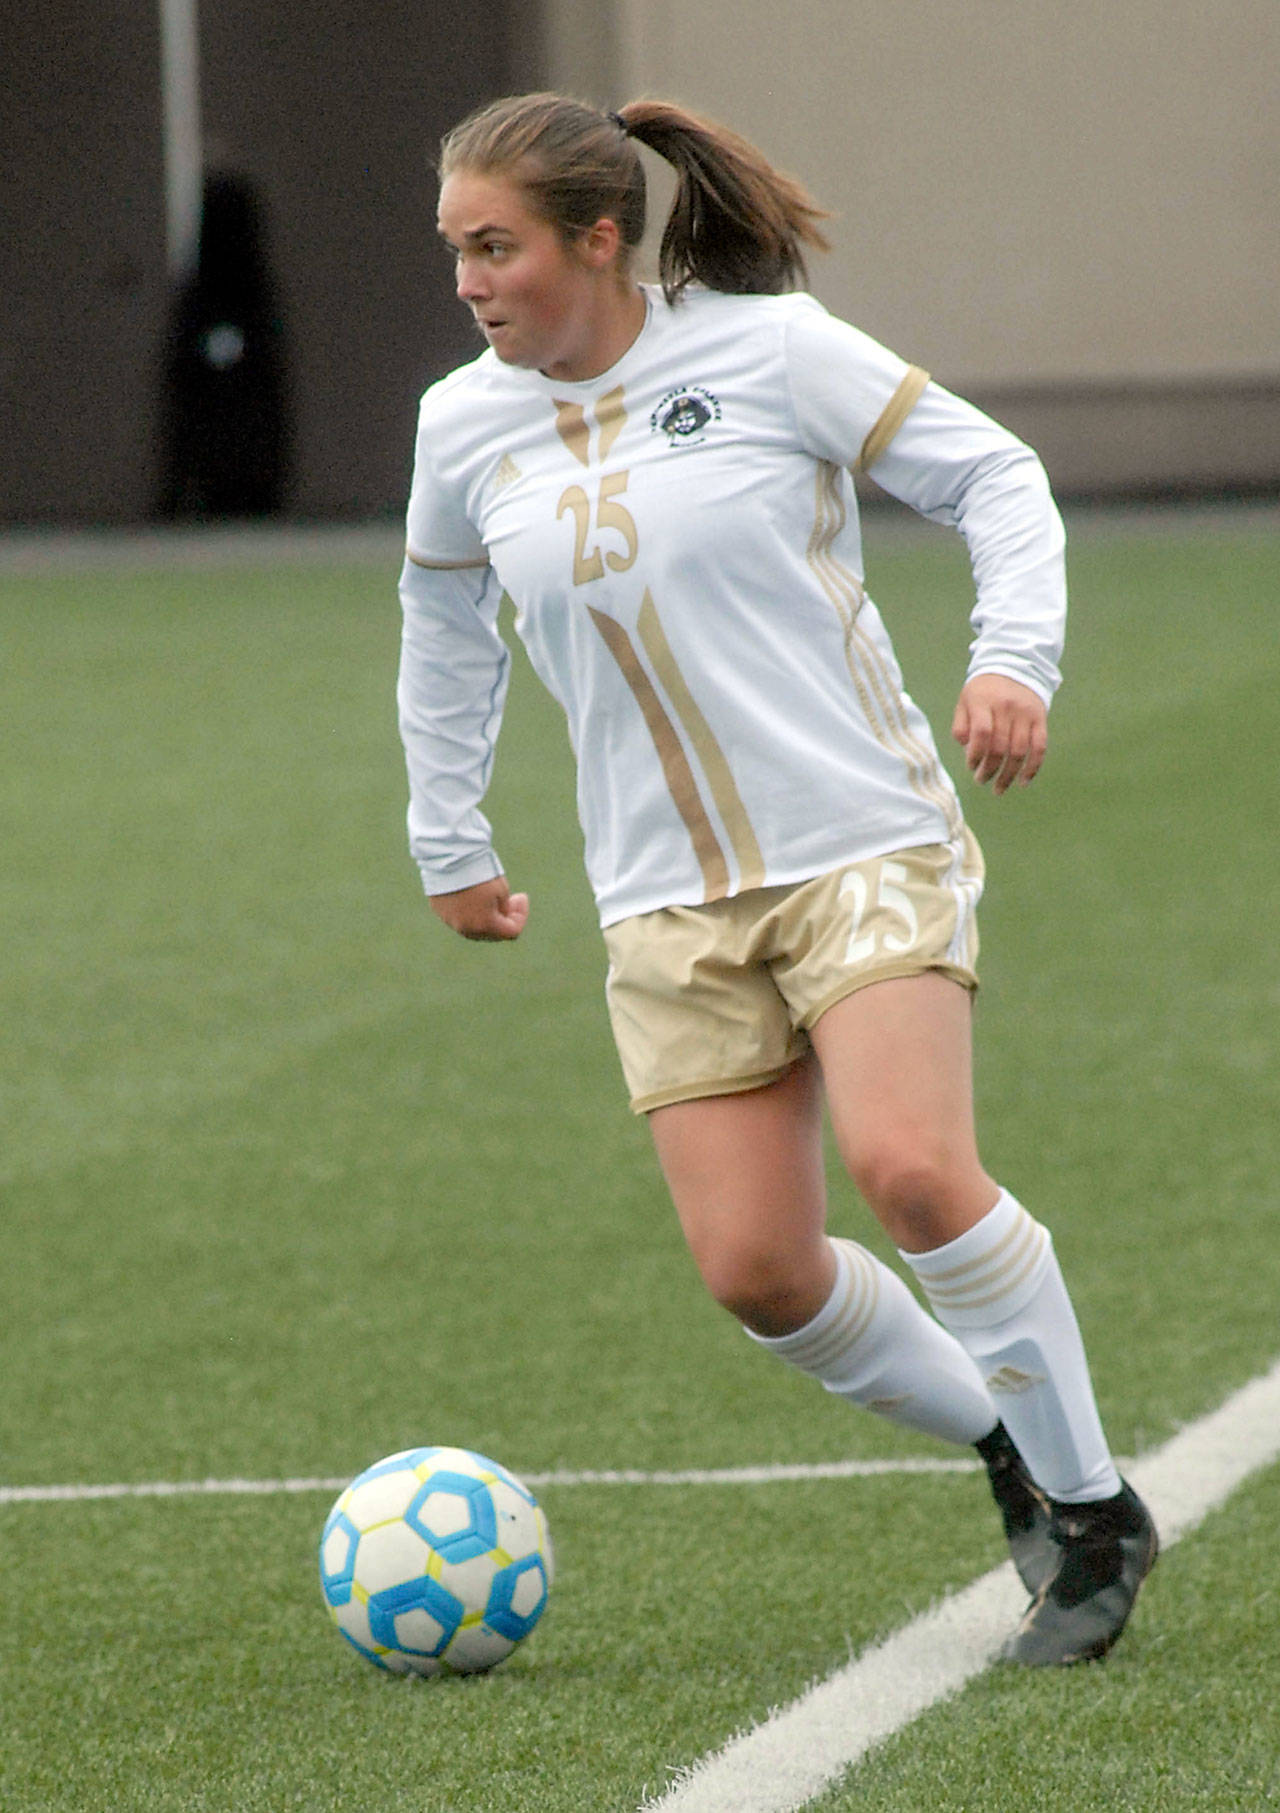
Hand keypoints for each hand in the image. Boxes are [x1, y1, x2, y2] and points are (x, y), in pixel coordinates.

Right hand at [430, 875, 528, 940]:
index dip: (521, 916)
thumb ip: (503, 909)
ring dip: (485, 917)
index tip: (522, 897)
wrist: (449, 855)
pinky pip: (458, 917)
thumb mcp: (501, 890)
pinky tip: (471, 894)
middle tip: (511, 900)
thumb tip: (500, 916)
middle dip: (504, 919)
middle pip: (492, 933)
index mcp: (485, 925)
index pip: (511, 932)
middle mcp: (466, 929)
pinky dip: (468, 911)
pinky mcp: (439, 910)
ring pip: (474, 927)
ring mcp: (450, 921)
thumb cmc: (479, 871)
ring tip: (490, 897)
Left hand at [951, 675, 1047, 794]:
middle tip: (981, 781)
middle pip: (1000, 746)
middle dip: (990, 769)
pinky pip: (1039, 748)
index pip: (982, 732)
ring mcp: (1026, 714)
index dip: (975, 754)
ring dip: (1009, 775)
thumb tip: (966, 748)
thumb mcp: (965, 701)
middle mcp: (1007, 707)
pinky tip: (1023, 782)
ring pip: (1020, 751)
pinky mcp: (1040, 719)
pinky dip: (1032, 768)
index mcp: (984, 701)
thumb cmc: (983, 691)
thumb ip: (961, 724)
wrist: (1014, 668)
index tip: (971, 767)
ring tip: (999, 789)